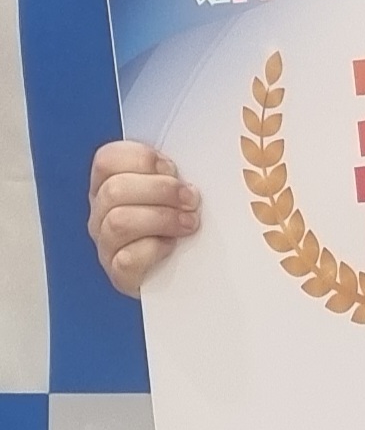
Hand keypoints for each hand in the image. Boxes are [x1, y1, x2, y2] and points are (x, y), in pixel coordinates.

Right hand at [87, 140, 200, 296]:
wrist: (193, 267)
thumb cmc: (186, 215)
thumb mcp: (180, 183)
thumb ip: (175, 167)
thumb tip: (196, 153)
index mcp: (113, 183)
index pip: (107, 159)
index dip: (142, 158)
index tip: (173, 168)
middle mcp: (102, 213)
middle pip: (113, 190)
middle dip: (161, 190)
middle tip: (191, 199)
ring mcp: (107, 246)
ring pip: (118, 222)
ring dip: (162, 218)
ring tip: (189, 223)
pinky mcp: (119, 276)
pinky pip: (127, 259)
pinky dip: (155, 250)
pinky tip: (172, 247)